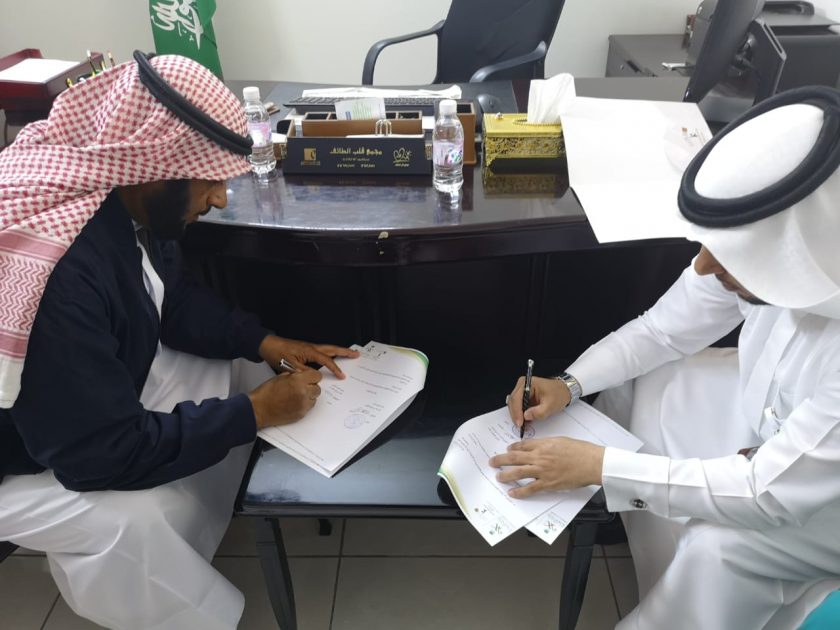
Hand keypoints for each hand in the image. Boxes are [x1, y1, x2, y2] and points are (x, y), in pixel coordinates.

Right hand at [248, 368, 322, 428]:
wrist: (259, 409)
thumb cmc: (265, 394)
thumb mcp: (280, 377)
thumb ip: (294, 375)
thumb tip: (302, 374)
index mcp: (298, 381)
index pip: (317, 376)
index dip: (312, 376)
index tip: (310, 377)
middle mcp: (303, 393)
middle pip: (318, 388)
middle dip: (311, 386)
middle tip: (302, 386)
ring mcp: (303, 405)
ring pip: (314, 398)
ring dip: (309, 396)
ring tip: (297, 395)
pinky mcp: (301, 414)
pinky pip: (309, 407)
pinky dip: (304, 404)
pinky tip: (294, 402)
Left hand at [258, 335, 359, 378]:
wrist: (267, 345)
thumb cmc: (277, 353)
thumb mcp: (290, 366)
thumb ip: (303, 372)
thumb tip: (315, 377)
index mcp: (309, 351)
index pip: (326, 360)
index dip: (335, 368)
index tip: (342, 376)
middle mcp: (311, 347)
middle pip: (332, 349)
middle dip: (345, 352)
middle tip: (356, 354)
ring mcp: (309, 347)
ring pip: (328, 349)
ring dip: (338, 351)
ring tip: (348, 354)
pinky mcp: (305, 349)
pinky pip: (321, 351)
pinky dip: (329, 353)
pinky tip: (331, 357)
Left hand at [489, 437, 604, 497]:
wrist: (591, 463)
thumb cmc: (580, 450)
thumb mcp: (561, 441)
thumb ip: (547, 444)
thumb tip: (538, 446)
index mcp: (543, 445)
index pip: (523, 445)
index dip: (513, 447)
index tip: (507, 449)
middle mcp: (540, 457)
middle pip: (515, 458)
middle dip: (501, 460)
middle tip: (492, 462)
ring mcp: (542, 471)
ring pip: (518, 473)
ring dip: (506, 475)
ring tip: (498, 477)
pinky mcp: (548, 484)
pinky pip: (530, 488)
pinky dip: (519, 491)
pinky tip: (512, 493)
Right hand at [507, 376, 570, 429]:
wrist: (564, 391)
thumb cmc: (559, 394)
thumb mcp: (551, 405)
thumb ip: (539, 412)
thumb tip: (526, 416)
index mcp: (528, 383)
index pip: (516, 398)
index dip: (516, 412)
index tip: (519, 423)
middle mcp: (522, 385)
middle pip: (513, 401)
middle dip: (516, 415)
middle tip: (520, 426)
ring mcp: (522, 390)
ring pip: (514, 405)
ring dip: (517, 415)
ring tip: (523, 425)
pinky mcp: (524, 396)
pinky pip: (518, 406)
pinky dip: (520, 414)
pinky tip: (525, 421)